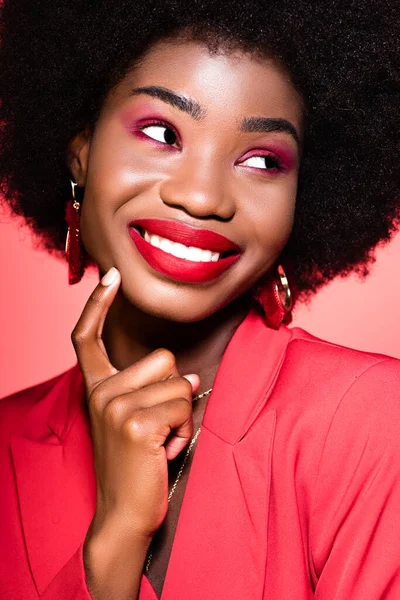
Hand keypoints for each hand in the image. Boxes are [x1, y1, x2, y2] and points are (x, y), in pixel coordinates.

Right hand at [71, 267, 198, 597]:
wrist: (124, 513)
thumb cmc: (136, 466)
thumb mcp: (133, 420)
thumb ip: (152, 391)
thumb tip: (193, 378)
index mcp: (98, 388)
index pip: (87, 338)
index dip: (97, 305)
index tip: (109, 279)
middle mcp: (102, 392)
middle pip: (164, 358)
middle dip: (175, 390)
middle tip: (160, 426)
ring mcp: (116, 407)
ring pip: (180, 384)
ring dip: (183, 414)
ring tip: (163, 441)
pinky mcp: (136, 423)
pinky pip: (184, 406)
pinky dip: (185, 430)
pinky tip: (166, 451)